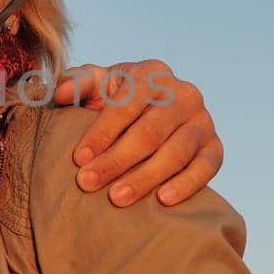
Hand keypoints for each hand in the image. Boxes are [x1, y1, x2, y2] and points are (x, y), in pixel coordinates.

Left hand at [52, 59, 222, 206]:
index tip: (79, 159)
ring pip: (176, 151)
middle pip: (150, 131)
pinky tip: (163, 200)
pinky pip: (206, 167)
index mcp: (152, 73)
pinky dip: (187, 184)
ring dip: (146, 177)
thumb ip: (75, 83)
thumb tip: (58, 93)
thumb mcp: (95, 85)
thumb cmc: (116, 100)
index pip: (126, 105)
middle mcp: (184, 94)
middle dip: (116, 160)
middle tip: (88, 183)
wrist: (152, 114)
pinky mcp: (214, 147)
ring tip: (117, 198)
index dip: (101, 132)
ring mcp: (203, 121)